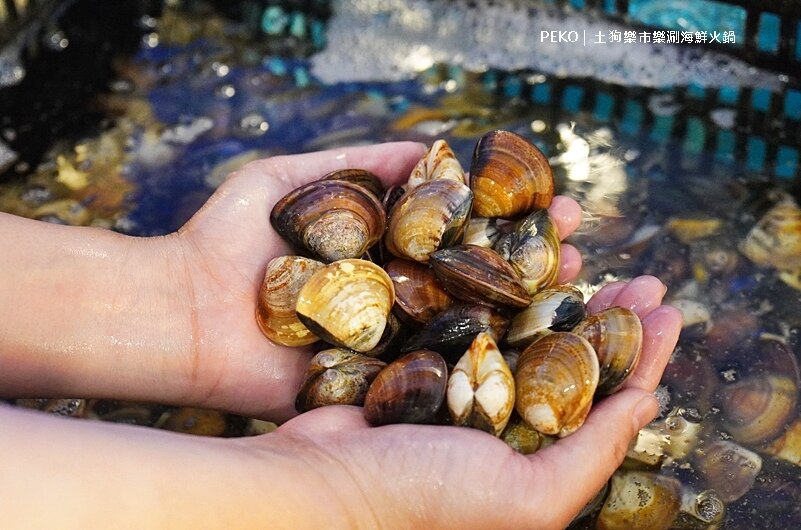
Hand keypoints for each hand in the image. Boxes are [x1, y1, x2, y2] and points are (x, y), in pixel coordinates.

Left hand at [173, 142, 584, 420]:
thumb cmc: (228, 239)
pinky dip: (484, 370)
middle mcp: (398, 300)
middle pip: (481, 285)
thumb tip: (435, 145)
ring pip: (471, 333)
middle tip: (584, 248)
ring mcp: (389, 345)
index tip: (558, 204)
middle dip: (537, 267)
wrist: (182, 312)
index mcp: (386, 255)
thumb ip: (362, 163)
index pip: (466, 237)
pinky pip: (434, 379)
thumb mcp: (291, 178)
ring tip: (583, 292)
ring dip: (529, 315)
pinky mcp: (373, 386)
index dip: (513, 223)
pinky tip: (537, 356)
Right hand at [265, 276, 680, 527]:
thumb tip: (648, 404)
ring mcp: (462, 381)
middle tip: (640, 277)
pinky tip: (515, 252)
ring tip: (587, 249)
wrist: (322, 482)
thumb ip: (593, 454)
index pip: (607, 401)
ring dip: (558, 287)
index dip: (642, 356)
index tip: (669, 310)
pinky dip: (495, 280)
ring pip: (524, 323)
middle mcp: (504, 416)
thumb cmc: (424, 498)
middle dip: (609, 315)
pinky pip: (469, 309)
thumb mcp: (528, 496)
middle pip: (571, 356)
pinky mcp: (422, 354)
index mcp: (536, 454)